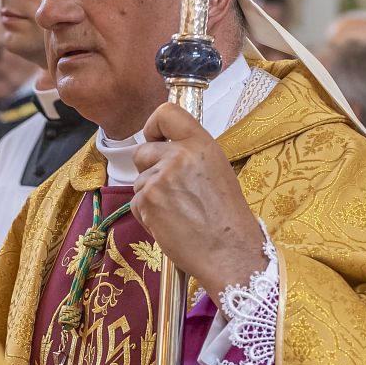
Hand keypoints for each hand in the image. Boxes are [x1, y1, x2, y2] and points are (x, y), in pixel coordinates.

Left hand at [130, 103, 266, 296]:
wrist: (230, 253)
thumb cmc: (227, 218)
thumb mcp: (216, 171)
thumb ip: (190, 155)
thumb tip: (164, 148)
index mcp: (202, 144)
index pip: (166, 112)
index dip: (154, 125)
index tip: (155, 138)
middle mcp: (180, 156)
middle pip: (142, 151)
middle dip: (148, 169)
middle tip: (170, 190)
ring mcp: (161, 178)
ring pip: (139, 181)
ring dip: (150, 197)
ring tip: (178, 213)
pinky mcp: (148, 201)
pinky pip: (136, 203)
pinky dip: (147, 216)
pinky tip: (170, 225)